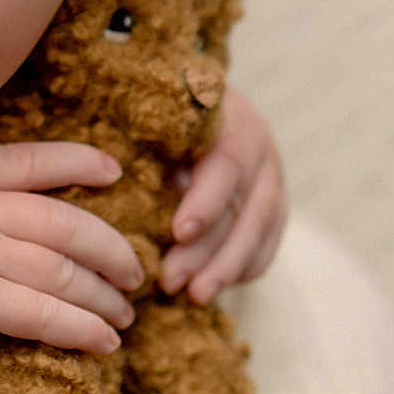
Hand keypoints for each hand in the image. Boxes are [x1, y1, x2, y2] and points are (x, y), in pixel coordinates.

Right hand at [0, 142, 144, 351]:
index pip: (31, 161)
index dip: (77, 163)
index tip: (112, 172)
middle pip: (66, 223)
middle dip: (109, 248)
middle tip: (134, 270)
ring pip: (65, 271)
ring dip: (104, 297)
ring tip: (125, 316)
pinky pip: (47, 313)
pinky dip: (83, 328)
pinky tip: (104, 342)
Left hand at [160, 85, 287, 303]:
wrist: (196, 97)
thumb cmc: (158, 108)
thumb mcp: (150, 113)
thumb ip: (143, 143)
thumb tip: (116, 185)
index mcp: (225, 115)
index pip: (226, 162)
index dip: (206, 200)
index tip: (178, 233)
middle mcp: (257, 142)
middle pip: (242, 204)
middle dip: (208, 250)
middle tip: (171, 281)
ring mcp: (272, 173)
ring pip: (260, 227)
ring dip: (228, 267)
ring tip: (196, 296)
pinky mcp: (276, 200)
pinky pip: (269, 239)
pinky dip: (246, 266)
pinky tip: (218, 285)